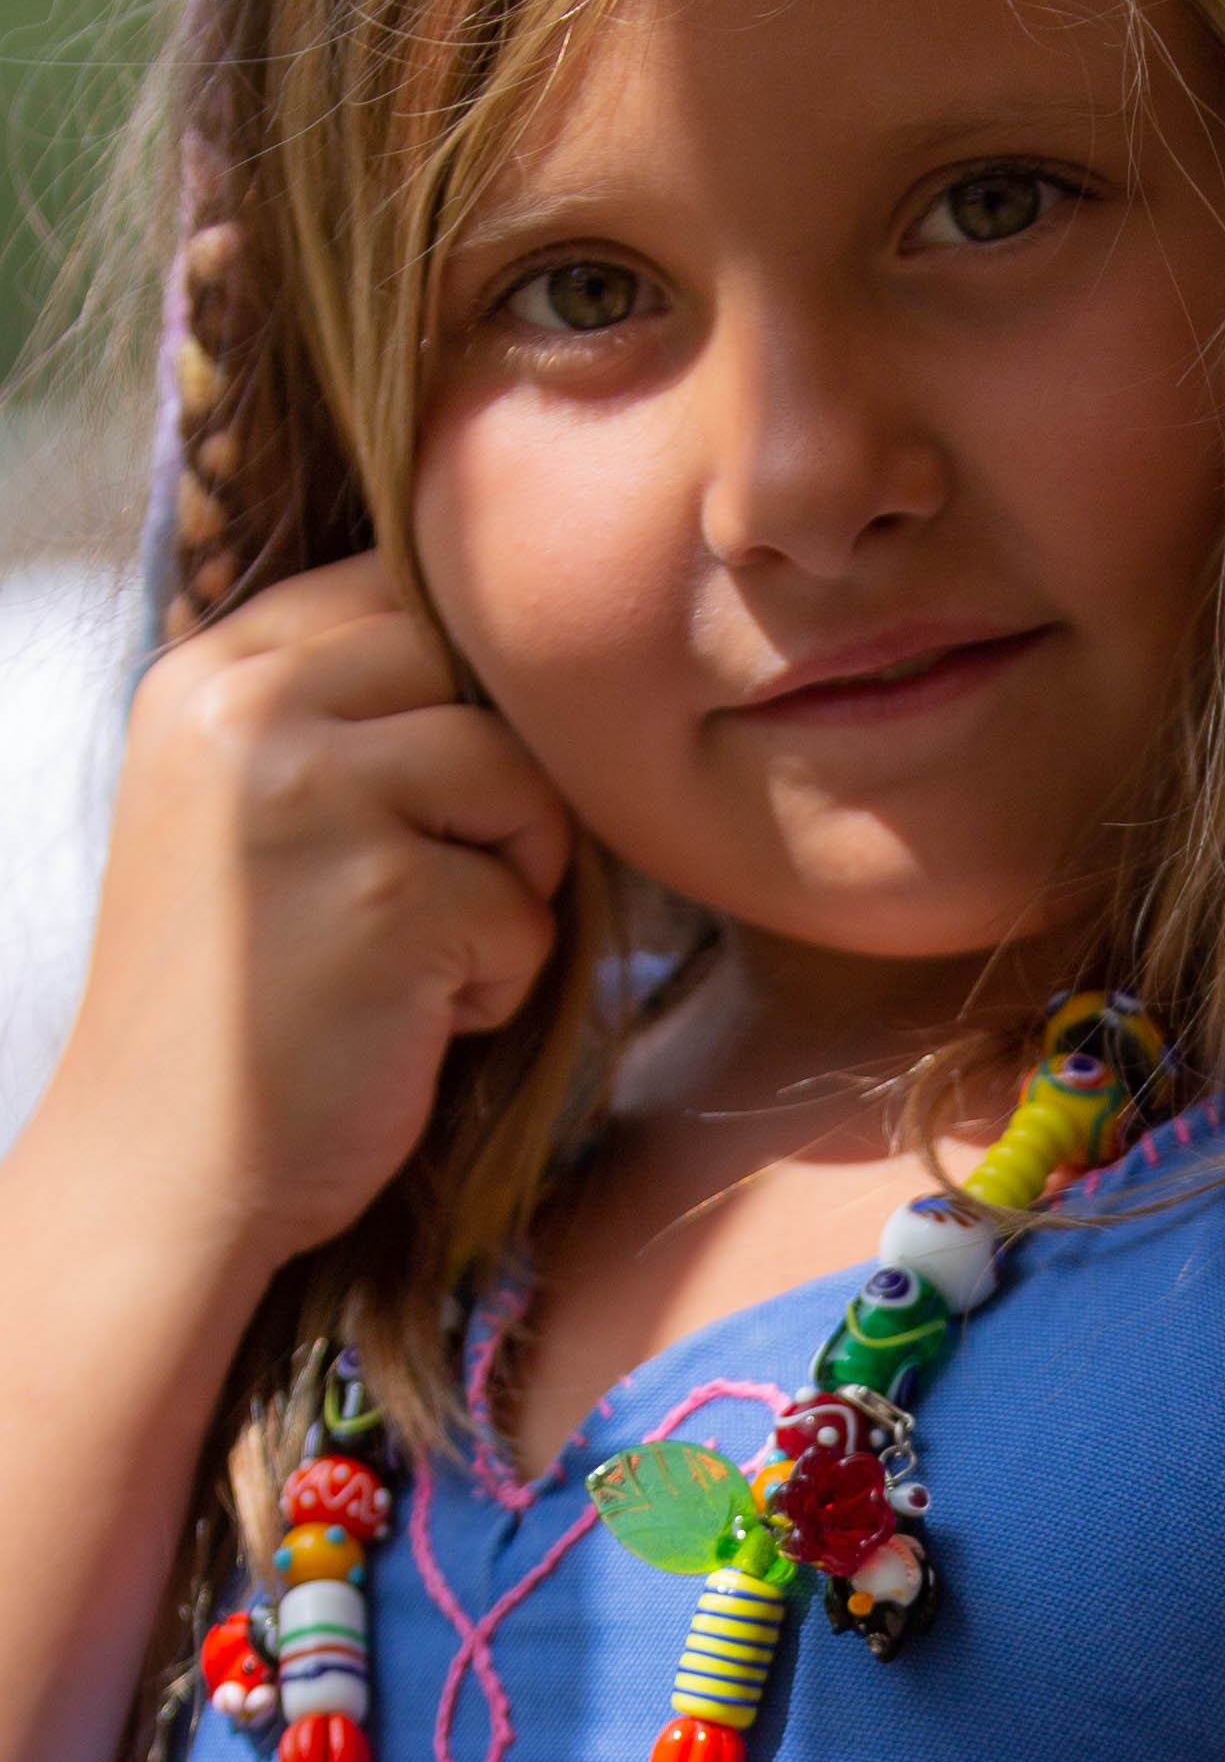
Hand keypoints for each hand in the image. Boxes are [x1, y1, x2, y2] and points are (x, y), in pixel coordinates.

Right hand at [57, 554, 572, 1277]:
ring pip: (524, 781)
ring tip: (426, 961)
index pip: (392, 593)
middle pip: (472, 672)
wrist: (159, 1168)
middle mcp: (249, 715)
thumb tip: (507, 652)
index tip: (432, 793)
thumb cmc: (226, 1000)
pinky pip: (528, 909)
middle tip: (445, 885)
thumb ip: (333, 714)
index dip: (454, 688)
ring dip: (510, 885)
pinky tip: (415, 1025)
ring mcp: (317, 800)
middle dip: (498, 782)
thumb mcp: (236, 811)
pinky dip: (502, 982)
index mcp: (205, 678)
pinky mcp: (391, 900)